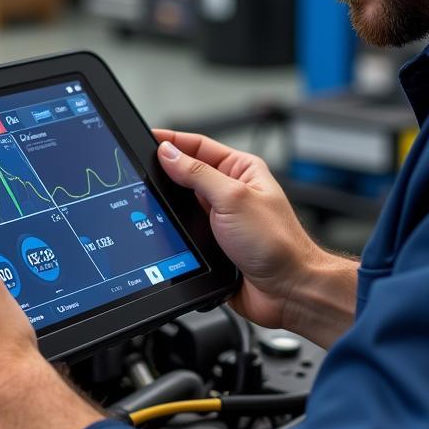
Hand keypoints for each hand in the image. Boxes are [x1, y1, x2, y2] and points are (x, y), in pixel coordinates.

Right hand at [153, 130, 356, 346]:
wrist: (287, 290)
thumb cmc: (277, 243)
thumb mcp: (233, 198)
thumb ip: (198, 174)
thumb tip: (169, 153)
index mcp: (241, 170)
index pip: (199, 146)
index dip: (172, 142)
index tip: (147, 139)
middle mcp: (230, 192)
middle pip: (187, 174)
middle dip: (165, 173)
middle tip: (140, 171)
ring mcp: (220, 218)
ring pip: (182, 204)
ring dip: (168, 205)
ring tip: (149, 199)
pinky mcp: (212, 243)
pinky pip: (184, 231)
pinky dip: (173, 231)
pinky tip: (162, 229)